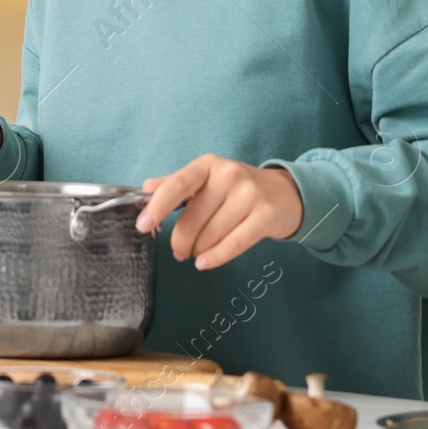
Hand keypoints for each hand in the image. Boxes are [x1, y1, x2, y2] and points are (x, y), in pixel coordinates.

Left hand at [135, 154, 303, 269]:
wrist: (285, 193)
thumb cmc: (236, 189)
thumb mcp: (206, 179)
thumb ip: (176, 183)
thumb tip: (146, 187)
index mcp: (208, 165)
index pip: (177, 185)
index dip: (157, 207)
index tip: (142, 225)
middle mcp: (229, 176)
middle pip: (193, 218)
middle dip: (180, 240)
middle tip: (178, 251)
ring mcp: (250, 195)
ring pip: (211, 233)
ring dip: (198, 250)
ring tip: (196, 253)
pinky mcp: (266, 216)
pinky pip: (234, 243)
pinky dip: (216, 257)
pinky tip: (204, 263)